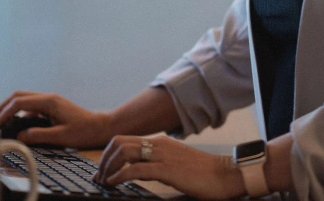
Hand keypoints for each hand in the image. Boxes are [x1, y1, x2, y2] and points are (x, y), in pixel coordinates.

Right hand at [0, 90, 114, 147]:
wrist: (101, 127)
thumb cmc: (84, 131)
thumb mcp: (60, 136)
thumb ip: (38, 135)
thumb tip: (19, 136)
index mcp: (49, 101)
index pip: (19, 102)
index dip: (4, 113)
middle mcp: (48, 98)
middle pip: (18, 96)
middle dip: (3, 107)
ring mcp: (50, 101)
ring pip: (23, 99)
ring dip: (10, 108)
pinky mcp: (51, 107)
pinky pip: (31, 106)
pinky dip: (19, 112)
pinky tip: (15, 124)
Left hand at [93, 135, 245, 200]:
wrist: (224, 175)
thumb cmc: (203, 172)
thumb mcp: (176, 162)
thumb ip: (158, 162)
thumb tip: (139, 169)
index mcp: (160, 142)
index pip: (125, 140)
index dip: (108, 154)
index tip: (103, 170)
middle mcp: (158, 144)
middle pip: (119, 143)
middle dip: (104, 160)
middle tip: (99, 176)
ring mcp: (162, 155)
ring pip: (124, 152)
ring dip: (108, 167)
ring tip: (104, 180)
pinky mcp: (167, 169)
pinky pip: (135, 169)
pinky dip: (119, 176)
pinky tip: (115, 184)